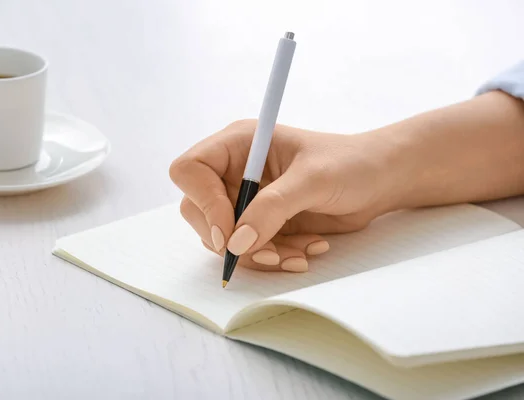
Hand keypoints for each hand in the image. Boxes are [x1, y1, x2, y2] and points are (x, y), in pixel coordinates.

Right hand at [169, 119, 393, 271]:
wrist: (379, 181)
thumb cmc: (350, 164)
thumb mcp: (313, 180)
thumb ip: (272, 208)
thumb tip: (235, 243)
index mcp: (238, 144)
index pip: (190, 170)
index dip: (202, 202)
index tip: (229, 232)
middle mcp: (234, 171)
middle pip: (198, 210)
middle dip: (230, 238)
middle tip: (267, 252)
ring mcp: (246, 198)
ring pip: (222, 237)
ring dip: (256, 253)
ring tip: (297, 254)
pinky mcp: (260, 222)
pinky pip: (247, 249)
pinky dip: (273, 257)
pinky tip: (304, 251)